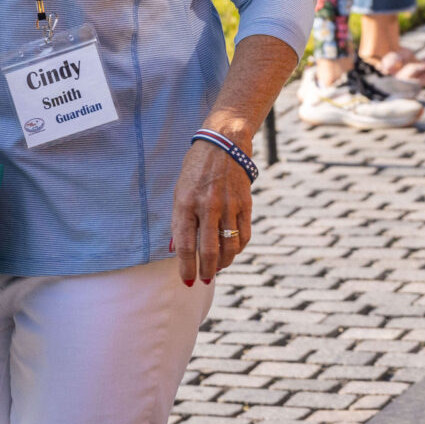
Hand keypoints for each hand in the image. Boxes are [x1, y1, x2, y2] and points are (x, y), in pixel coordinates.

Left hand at [171, 129, 256, 286]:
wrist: (224, 143)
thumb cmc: (196, 169)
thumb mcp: (180, 191)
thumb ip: (180, 221)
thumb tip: (178, 250)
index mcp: (186, 203)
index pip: (186, 245)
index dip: (186, 267)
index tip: (187, 280)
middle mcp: (207, 206)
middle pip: (208, 250)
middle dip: (206, 271)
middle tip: (204, 280)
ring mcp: (228, 205)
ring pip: (229, 246)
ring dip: (224, 263)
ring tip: (218, 268)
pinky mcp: (245, 204)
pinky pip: (244, 235)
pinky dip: (238, 248)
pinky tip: (232, 252)